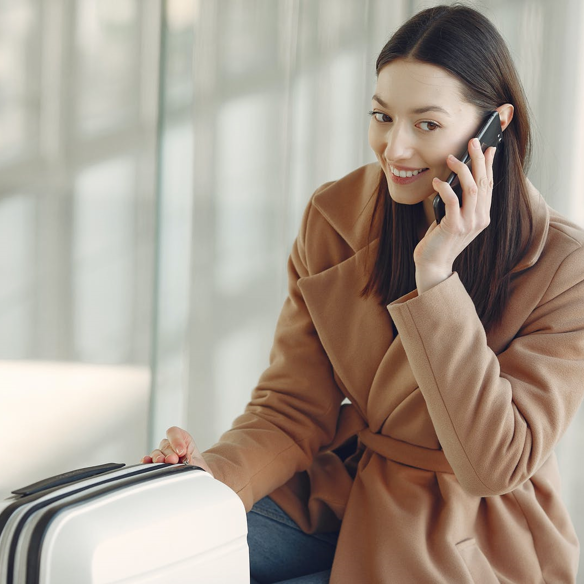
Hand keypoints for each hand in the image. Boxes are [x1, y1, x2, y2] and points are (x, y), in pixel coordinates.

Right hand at [141, 426, 214, 477]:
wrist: (197, 477)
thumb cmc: (198, 468)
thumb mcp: (199, 464)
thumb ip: (193, 462)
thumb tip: (186, 462)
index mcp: (182, 439)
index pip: (174, 432)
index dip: (176, 440)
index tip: (181, 451)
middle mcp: (170, 446)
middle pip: (165, 445)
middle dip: (169, 453)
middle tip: (174, 459)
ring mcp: (161, 455)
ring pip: (156, 453)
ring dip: (158, 458)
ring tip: (162, 462)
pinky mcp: (155, 465)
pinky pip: (148, 461)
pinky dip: (147, 462)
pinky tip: (147, 462)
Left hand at [414, 138, 496, 293]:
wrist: (432, 264)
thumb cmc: (439, 240)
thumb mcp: (453, 218)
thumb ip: (459, 202)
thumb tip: (456, 177)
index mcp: (482, 216)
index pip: (489, 185)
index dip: (489, 165)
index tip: (489, 147)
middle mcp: (480, 219)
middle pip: (482, 182)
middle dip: (478, 159)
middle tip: (473, 142)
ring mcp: (469, 223)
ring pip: (471, 188)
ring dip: (463, 170)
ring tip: (451, 158)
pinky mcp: (454, 227)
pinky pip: (452, 201)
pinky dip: (445, 188)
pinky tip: (436, 181)